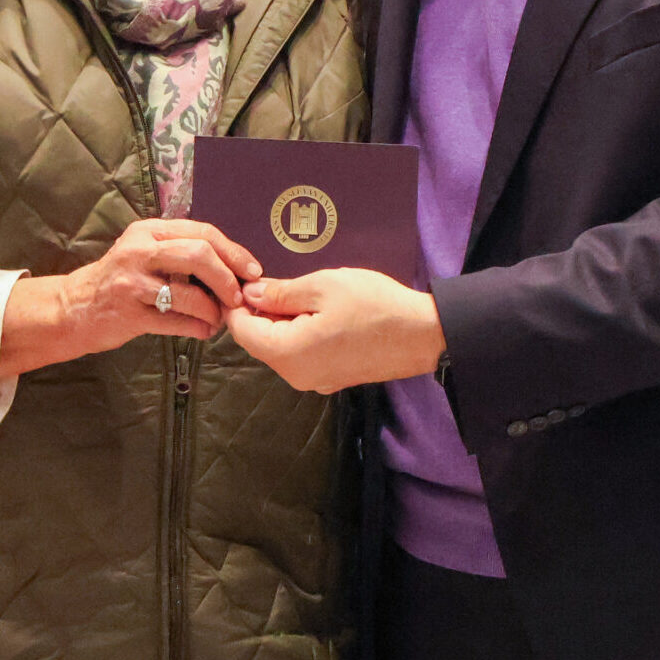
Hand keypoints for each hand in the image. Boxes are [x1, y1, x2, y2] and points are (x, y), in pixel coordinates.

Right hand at [63, 217, 263, 347]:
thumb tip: (232, 267)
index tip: (252, 270)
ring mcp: (132, 282)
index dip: (233, 252)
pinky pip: (175, 321)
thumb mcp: (144, 252)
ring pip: (189, 292)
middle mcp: (140, 250)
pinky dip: (197, 327)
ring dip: (213, 309)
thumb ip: (180, 251)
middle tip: (238, 297)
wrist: (71, 308)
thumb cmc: (118, 280)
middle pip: (199, 254)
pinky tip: (203, 331)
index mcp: (150, 231)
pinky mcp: (129, 313)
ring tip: (218, 318)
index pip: (202, 233)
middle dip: (227, 277)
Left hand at [225, 269, 444, 393]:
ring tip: (302, 291)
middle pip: (260, 341)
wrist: (422, 334)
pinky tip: (319, 310)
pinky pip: (302, 355)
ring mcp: (316, 381)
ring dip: (282, 321)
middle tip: (276, 278)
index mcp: (288, 354)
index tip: (245, 279)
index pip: (242, 330)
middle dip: (261, 311)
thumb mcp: (323, 287)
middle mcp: (297, 376)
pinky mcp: (332, 378)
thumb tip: (250, 295)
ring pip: (281, 347)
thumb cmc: (374, 305)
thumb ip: (281, 293)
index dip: (238, 303)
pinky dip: (300, 332)